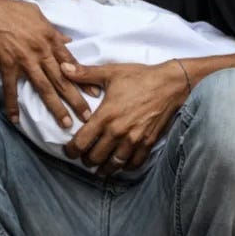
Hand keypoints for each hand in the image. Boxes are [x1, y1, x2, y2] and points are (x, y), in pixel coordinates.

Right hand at [0, 0, 95, 127]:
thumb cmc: (9, 10)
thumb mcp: (36, 15)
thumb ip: (53, 31)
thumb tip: (67, 41)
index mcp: (49, 38)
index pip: (71, 63)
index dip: (84, 80)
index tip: (95, 95)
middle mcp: (40, 51)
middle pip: (62, 79)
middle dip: (76, 100)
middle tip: (87, 116)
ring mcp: (24, 60)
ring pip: (44, 88)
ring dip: (55, 107)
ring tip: (65, 123)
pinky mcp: (7, 65)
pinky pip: (11, 89)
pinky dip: (12, 105)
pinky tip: (16, 121)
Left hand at [61, 60, 189, 174]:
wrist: (171, 84)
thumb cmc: (140, 77)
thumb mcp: (110, 72)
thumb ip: (84, 73)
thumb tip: (63, 67)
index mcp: (105, 115)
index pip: (81, 142)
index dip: (71, 150)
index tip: (69, 151)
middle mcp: (118, 131)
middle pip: (95, 157)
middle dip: (86, 160)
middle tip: (83, 157)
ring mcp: (134, 139)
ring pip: (114, 164)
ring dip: (104, 168)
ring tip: (99, 167)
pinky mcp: (148, 143)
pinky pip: (134, 163)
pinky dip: (125, 167)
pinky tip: (121, 164)